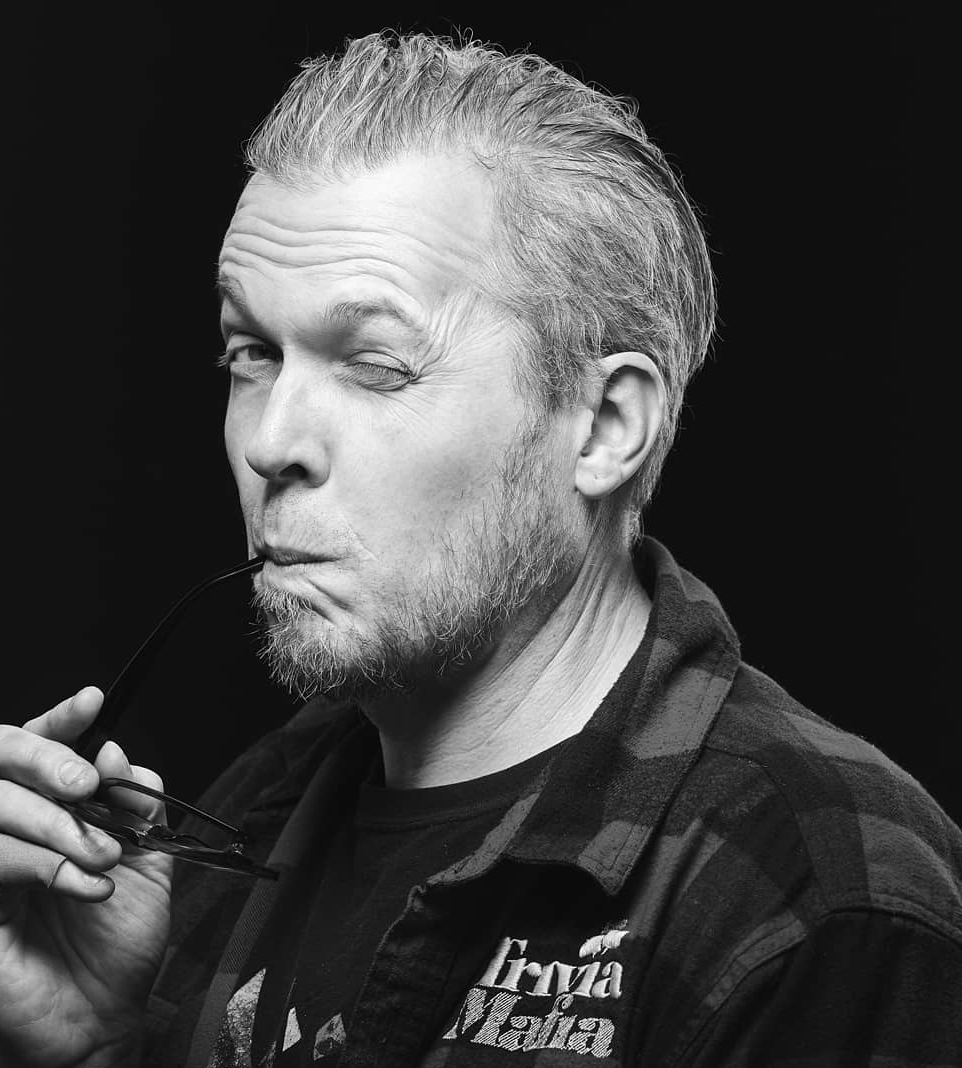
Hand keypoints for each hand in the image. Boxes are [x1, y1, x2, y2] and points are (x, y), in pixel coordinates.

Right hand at [0, 687, 172, 1067]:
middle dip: (48, 760)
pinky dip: (43, 864)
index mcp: (49, 809)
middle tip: (88, 785)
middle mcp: (10, 826)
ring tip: (103, 856)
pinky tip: (84, 884)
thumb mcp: (147, 859)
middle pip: (2, 759)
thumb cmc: (117, 940)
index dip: (59, 722)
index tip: (91, 704)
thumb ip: (138, 803)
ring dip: (58, 825)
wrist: (103, 1017)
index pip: (37, 747)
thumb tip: (115, 752)